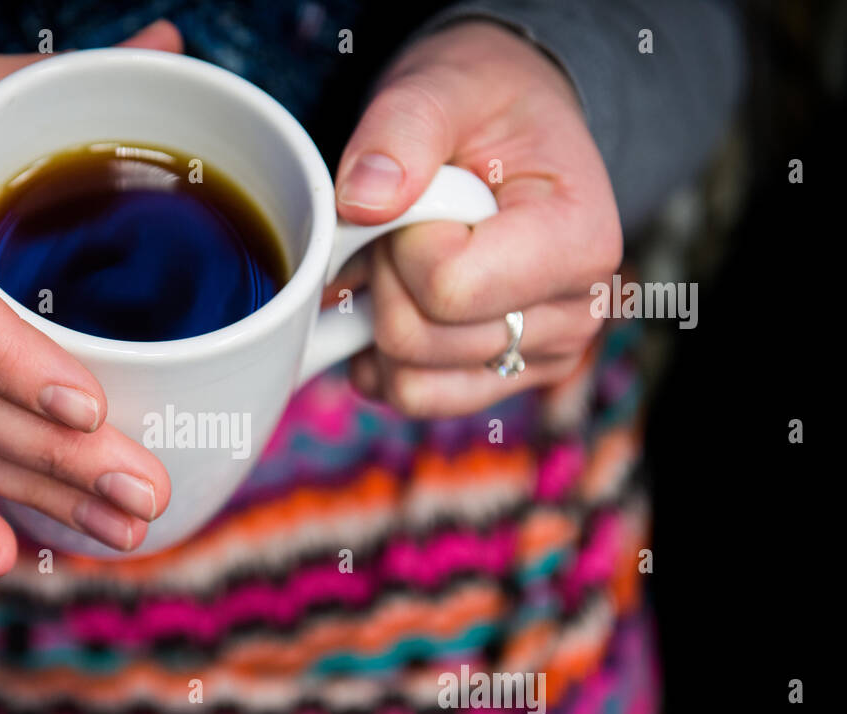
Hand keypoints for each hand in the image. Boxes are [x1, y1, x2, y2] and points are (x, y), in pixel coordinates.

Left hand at [332, 21, 622, 416]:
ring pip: (409, 384)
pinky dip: (379, 357)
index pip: (450, 287)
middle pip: (419, 340)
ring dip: (379, 318)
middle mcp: (573, 315)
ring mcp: (535, 360)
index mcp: (581, 241)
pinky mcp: (494, 382)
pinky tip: (397, 299)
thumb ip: (402, 128)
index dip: (401, 242)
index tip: (419, 197)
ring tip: (406, 257)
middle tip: (403, 223)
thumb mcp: (444, 86)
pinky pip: (408, 398)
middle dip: (384, 276)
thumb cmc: (485, 107)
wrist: (505, 132)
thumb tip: (362, 199)